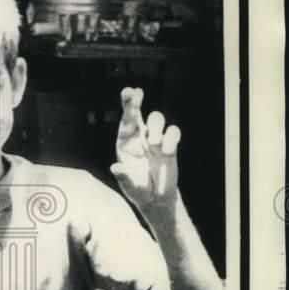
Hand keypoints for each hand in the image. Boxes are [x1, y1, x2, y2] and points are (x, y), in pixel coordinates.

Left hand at [110, 87, 180, 210]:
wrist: (157, 198)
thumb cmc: (138, 190)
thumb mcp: (130, 186)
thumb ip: (124, 176)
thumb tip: (115, 168)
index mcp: (125, 144)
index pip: (125, 121)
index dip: (128, 106)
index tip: (129, 91)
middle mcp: (139, 138)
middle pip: (137, 114)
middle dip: (135, 102)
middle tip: (136, 91)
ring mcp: (155, 140)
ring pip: (156, 118)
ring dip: (156, 127)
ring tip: (154, 144)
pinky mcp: (170, 145)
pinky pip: (173, 132)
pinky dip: (171, 138)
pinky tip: (166, 151)